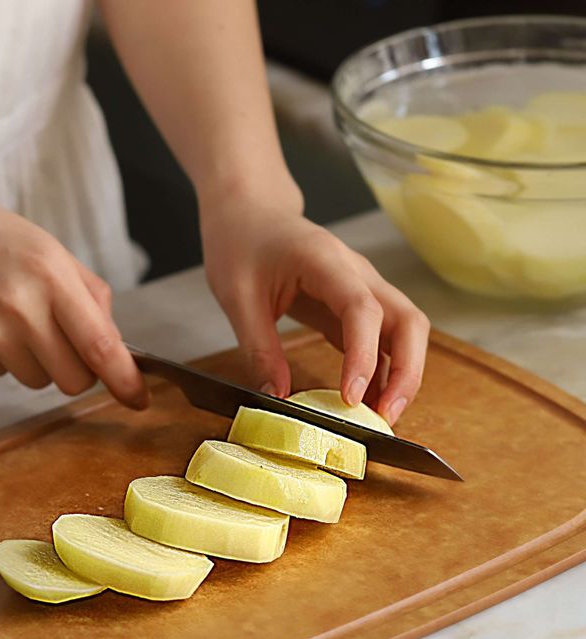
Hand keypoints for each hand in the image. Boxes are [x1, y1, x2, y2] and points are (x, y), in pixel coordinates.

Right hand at [0, 173, 147, 407]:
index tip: (138, 399)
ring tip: (4, 316)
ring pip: (37, 381)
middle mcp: (20, 308)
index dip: (125, 379)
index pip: (101, 345)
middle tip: (56, 339)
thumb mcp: (42, 244)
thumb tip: (114, 341)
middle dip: (77, 370)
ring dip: (35, 361)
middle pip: (74, 379)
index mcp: (49, 274)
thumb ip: (86, 292)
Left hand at [200, 193, 429, 425]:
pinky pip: (382, 340)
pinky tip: (366, 402)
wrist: (249, 212)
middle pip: (408, 320)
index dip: (364, 356)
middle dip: (407, 372)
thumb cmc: (241, 244)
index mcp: (325, 260)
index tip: (352, 398)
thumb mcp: (237, 298)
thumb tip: (277, 397)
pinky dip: (382, 372)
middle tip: (385, 418)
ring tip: (380, 419)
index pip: (362, 309)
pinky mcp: (355, 306)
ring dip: (402, 375)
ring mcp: (362, 287)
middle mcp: (357, 272)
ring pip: (405, 331)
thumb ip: (258, 348)